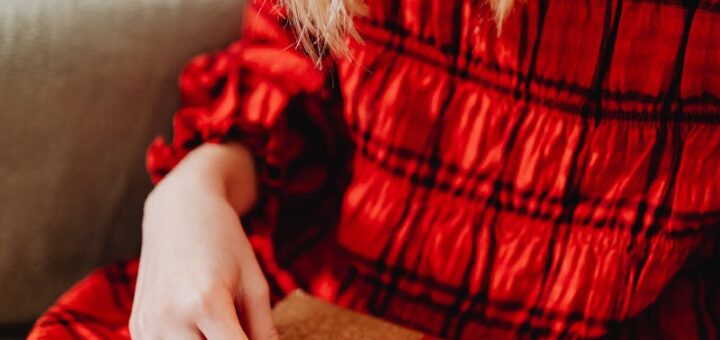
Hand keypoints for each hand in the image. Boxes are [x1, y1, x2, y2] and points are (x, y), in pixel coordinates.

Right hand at [130, 144, 277, 339]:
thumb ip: (263, 328)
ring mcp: (148, 323)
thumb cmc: (224, 243)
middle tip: (239, 328)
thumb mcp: (254, 283)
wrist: (180, 211)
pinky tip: (197, 326)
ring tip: (219, 326)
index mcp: (206, 302)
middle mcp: (171, 316)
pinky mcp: (138, 325)